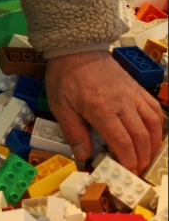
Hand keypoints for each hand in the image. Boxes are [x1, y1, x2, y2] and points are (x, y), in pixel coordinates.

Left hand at [46, 50, 164, 173]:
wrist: (76, 49)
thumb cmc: (65, 77)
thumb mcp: (60, 106)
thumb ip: (73, 132)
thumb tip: (84, 155)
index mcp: (101, 109)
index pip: (122, 141)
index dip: (128, 160)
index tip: (128, 172)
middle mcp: (122, 103)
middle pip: (141, 136)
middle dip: (142, 157)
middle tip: (139, 169)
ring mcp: (132, 94)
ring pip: (153, 122)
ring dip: (154, 143)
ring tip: (149, 156)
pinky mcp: (136, 87)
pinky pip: (154, 107)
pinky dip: (158, 123)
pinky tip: (154, 133)